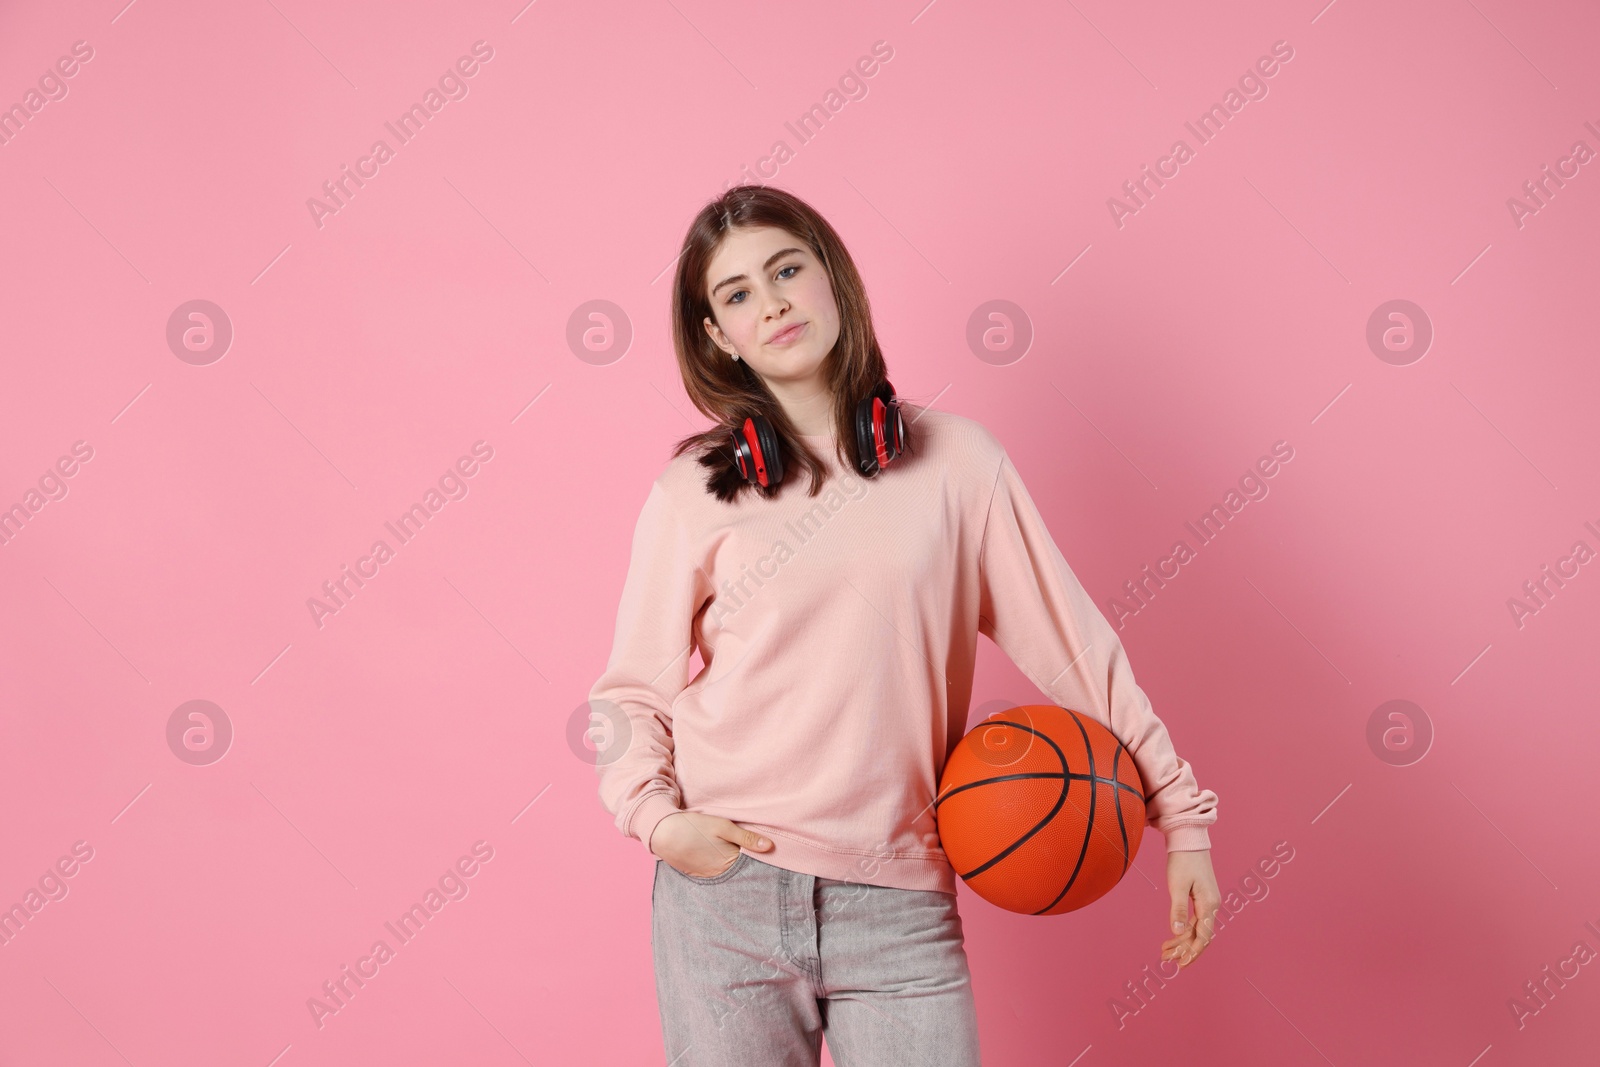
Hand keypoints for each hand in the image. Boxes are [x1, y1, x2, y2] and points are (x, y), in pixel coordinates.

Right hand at [649, 811, 773, 878]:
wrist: (663, 832)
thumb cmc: (694, 827)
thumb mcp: (723, 826)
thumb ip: (747, 837)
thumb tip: (770, 847)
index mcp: (728, 863)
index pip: (751, 865)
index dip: (759, 858)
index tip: (766, 852)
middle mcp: (719, 875)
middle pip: (739, 871)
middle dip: (746, 864)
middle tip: (749, 852)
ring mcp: (706, 876)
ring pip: (726, 873)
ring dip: (731, 866)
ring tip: (730, 853)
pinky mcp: (696, 874)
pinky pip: (713, 873)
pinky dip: (718, 867)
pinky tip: (716, 856)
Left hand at [1161, 849, 1219, 968]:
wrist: (1189, 839)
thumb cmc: (1183, 860)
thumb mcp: (1177, 885)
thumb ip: (1178, 910)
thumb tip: (1178, 932)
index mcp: (1209, 904)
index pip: (1204, 936)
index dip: (1193, 952)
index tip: (1181, 964)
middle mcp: (1212, 905)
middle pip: (1200, 935)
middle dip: (1184, 949)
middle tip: (1166, 959)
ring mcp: (1208, 902)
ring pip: (1197, 929)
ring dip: (1182, 941)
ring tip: (1165, 951)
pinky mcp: (1202, 898)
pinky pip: (1195, 920)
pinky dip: (1184, 930)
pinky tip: (1173, 936)